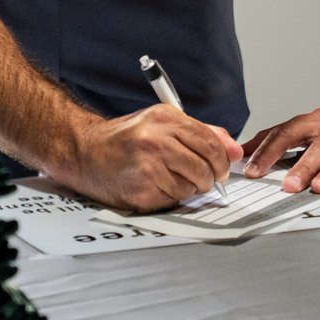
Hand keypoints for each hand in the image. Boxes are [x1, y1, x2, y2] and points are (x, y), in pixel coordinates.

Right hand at [59, 105, 242, 212]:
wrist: (86, 152)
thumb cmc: (126, 139)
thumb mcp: (161, 124)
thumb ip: (201, 132)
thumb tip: (234, 150)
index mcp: (165, 119)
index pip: (210, 142)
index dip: (222, 159)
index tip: (222, 167)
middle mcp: (157, 140)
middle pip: (205, 167)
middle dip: (210, 178)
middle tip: (205, 179)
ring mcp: (148, 167)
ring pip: (192, 187)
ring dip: (189, 188)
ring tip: (172, 179)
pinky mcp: (142, 190)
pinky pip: (174, 200)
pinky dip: (171, 197)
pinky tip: (157, 186)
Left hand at [241, 86, 319, 194]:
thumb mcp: (314, 122)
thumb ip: (283, 136)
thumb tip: (246, 150)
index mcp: (316, 122)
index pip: (287, 133)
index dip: (268, 151)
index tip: (252, 170)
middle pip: (317, 146)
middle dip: (301, 166)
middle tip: (287, 186)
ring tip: (319, 188)